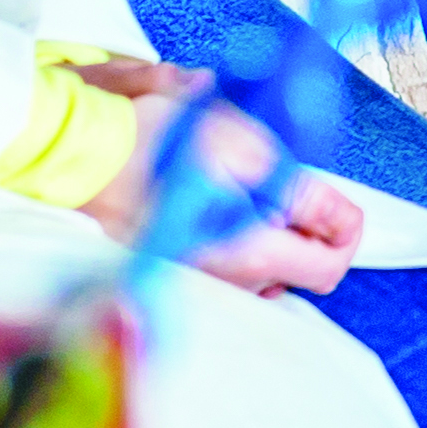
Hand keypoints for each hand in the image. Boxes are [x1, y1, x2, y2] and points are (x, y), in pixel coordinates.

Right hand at [64, 62, 365, 297]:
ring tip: (237, 187)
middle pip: (296, 269)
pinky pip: (224, 264)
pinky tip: (212, 202)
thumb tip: (342, 221)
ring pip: (261, 267)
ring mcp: (198, 281)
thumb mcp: (251, 152)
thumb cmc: (162, 145)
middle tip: (276, 183)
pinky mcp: (174, 270)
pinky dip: (232, 236)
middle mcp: (226, 282)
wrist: (82, 154)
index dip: (343, 231)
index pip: (330, 268)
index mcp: (251, 255)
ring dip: (265, 230)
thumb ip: (306, 196)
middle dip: (301, 227)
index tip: (328, 201)